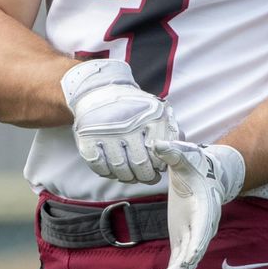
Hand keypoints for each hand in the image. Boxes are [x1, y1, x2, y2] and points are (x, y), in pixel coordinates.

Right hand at [61, 59, 177, 183]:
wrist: (98, 91)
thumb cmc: (133, 107)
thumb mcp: (155, 110)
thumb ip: (170, 130)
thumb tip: (180, 151)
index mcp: (150, 116)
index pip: (158, 153)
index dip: (160, 165)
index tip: (159, 167)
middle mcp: (128, 123)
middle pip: (140, 164)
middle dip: (146, 176)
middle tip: (149, 177)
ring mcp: (106, 132)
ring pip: (120, 168)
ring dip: (128, 177)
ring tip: (132, 176)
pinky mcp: (87, 139)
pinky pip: (100, 167)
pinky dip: (107, 173)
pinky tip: (113, 169)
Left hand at [152, 140, 245, 268]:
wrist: (208, 177)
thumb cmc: (196, 166)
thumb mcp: (186, 157)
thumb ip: (173, 152)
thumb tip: (158, 143)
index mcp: (205, 211)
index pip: (202, 230)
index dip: (196, 244)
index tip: (190, 258)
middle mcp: (202, 229)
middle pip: (194, 252)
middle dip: (183, 268)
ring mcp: (193, 238)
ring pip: (187, 266)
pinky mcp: (184, 243)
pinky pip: (180, 266)